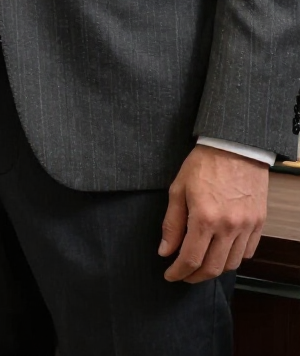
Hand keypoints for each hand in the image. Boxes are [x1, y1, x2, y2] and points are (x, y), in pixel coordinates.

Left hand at [159, 143, 268, 283]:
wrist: (234, 147)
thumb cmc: (203, 164)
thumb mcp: (178, 189)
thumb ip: (172, 223)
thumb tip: (165, 250)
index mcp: (204, 218)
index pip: (190, 258)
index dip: (178, 272)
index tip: (170, 276)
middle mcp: (228, 227)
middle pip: (213, 268)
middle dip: (194, 277)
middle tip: (183, 275)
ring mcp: (246, 227)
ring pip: (231, 264)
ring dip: (214, 269)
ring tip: (200, 264)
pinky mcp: (258, 223)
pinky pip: (247, 252)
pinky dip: (233, 258)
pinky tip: (221, 252)